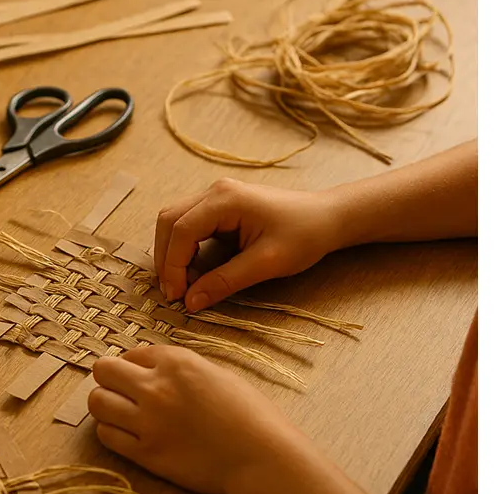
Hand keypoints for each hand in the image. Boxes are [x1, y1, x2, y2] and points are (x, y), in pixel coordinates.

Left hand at [87, 346, 310, 493]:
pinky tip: (125, 432)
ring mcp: (148, 422)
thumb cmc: (249, 414)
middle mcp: (157, 388)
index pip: (130, 354)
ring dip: (105, 404)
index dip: (132, 365)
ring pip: (97, 402)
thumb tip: (150, 370)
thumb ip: (179, 369)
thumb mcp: (216, 374)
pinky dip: (111, 431)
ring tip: (119, 412)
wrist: (262, 457)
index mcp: (176, 362)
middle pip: (103, 371)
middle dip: (109, 378)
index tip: (139, 376)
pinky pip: (107, 435)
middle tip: (120, 390)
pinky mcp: (146, 453)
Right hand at [153, 178, 340, 311]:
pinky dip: (183, 248)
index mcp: (225, 199)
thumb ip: (225, 281)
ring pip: (174, 222)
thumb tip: (191, 301)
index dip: (172, 265)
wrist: (327, 218)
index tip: (177, 295)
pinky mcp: (219, 206)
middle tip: (174, 292)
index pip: (181, 230)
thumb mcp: (266, 263)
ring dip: (171, 253)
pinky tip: (193, 270)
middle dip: (166, 259)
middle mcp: (215, 192)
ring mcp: (215, 196)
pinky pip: (187, 224)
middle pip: (169, 221)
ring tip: (183, 283)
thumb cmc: (304, 235)